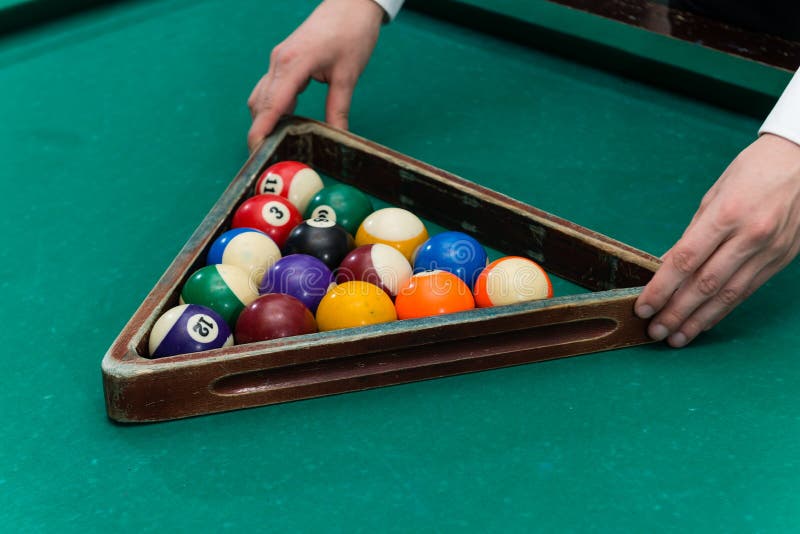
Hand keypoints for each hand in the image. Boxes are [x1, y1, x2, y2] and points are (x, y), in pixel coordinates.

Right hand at [247, 0, 383, 150]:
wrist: (350, 3)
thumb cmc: (351, 33)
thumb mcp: (348, 76)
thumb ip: (339, 109)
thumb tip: (338, 138)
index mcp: (293, 65)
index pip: (271, 105)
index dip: (261, 131)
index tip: (257, 153)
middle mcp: (279, 62)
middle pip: (260, 104)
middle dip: (260, 131)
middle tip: (269, 158)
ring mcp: (278, 60)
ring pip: (261, 97)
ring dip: (264, 120)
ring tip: (275, 145)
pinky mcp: (282, 60)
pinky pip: (269, 88)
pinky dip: (271, 107)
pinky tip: (284, 122)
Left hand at [635, 133, 799, 346]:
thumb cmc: (752, 171)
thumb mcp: (714, 195)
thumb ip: (691, 234)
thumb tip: (665, 265)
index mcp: (726, 214)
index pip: (684, 260)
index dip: (661, 288)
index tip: (642, 307)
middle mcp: (750, 236)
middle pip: (705, 284)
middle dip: (676, 312)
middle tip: (654, 331)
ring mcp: (769, 250)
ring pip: (728, 295)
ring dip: (698, 320)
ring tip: (676, 338)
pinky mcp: (782, 259)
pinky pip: (747, 291)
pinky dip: (723, 310)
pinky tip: (705, 322)